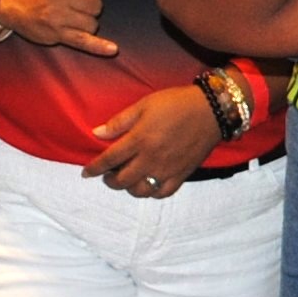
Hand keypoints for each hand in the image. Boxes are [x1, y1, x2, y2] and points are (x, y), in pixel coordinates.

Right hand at [0, 0, 115, 53]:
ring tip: (69, 13)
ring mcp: (58, 17)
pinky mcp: (56, 35)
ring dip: (86, 20)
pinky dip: (98, 47)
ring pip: (92, 22)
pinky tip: (112, 49)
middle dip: (88, 2)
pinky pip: (83, 41)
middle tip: (71, 0)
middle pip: (97, 4)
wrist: (5, 1)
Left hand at [82, 84, 223, 196]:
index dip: (94, 168)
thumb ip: (120, 122)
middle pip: (122, 180)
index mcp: (139, 140)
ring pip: (141, 190)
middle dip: (110, 180)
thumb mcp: (144, 105)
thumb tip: (97, 133)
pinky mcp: (182, 174)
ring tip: (127, 180)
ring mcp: (167, 169)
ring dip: (129, 189)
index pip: (109, 160)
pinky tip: (148, 185)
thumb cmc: (175, 103)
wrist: (211, 110)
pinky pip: (163, 193)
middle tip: (108, 175)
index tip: (86, 173)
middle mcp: (151, 159)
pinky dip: (152, 193)